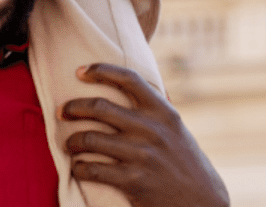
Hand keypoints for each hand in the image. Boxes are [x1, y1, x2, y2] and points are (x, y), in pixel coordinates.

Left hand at [63, 64, 228, 206]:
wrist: (203, 202)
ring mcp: (142, 155)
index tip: (80, 71)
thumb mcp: (176, 130)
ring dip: (72, 141)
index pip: (128, 79)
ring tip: (69, 144)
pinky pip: (93, 169)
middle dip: (73, 107)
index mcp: (163, 112)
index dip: (101, 70)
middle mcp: (152, 130)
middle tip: (62, 111)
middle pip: (100, 107)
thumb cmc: (185, 163)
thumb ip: (155, 109)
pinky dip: (79, 168)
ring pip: (90, 139)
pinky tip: (79, 168)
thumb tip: (130, 86)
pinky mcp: (133, 181)